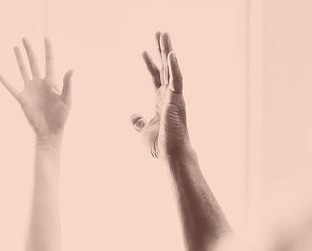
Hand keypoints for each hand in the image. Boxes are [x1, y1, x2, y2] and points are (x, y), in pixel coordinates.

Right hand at [0, 38, 72, 141]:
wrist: (50, 131)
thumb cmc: (61, 117)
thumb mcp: (67, 100)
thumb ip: (67, 85)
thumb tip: (71, 69)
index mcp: (51, 82)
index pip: (49, 61)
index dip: (48, 49)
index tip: (46, 37)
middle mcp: (39, 83)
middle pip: (34, 62)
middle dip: (29, 50)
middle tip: (24, 38)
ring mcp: (30, 90)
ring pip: (23, 70)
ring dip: (19, 59)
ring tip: (15, 48)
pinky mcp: (22, 99)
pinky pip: (11, 88)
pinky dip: (5, 82)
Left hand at [131, 32, 189, 160]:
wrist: (170, 155)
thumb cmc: (161, 145)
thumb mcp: (143, 131)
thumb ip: (139, 121)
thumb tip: (133, 116)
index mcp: (161, 101)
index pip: (155, 78)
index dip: (149, 65)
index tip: (143, 52)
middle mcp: (169, 96)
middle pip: (165, 68)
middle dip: (161, 50)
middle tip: (159, 33)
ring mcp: (175, 97)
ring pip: (171, 68)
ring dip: (167, 51)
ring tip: (164, 35)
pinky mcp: (177, 101)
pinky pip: (177, 80)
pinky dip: (174, 67)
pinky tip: (170, 54)